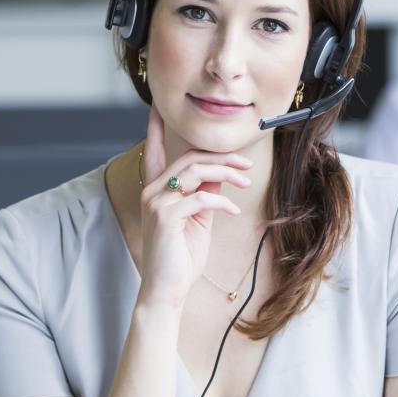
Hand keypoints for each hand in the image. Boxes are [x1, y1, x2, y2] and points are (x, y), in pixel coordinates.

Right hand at [137, 107, 252, 308]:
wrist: (167, 290)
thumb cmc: (182, 254)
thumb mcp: (198, 217)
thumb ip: (204, 191)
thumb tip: (221, 170)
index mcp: (155, 189)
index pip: (155, 150)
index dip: (156, 127)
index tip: (159, 106)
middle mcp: (151, 191)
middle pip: (189, 157)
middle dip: (222, 157)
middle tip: (246, 165)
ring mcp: (155, 203)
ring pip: (194, 171)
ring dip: (226, 173)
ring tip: (245, 182)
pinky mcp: (164, 217)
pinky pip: (200, 197)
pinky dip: (222, 200)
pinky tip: (233, 209)